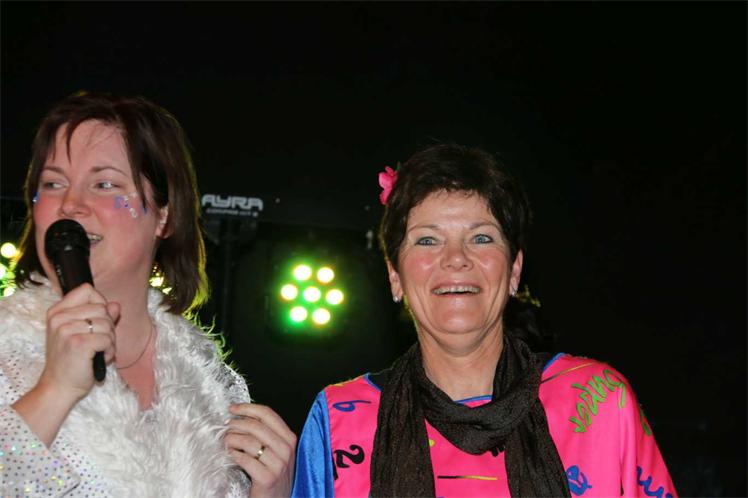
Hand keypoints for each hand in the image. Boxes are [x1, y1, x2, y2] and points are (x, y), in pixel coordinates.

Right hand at [38, 283, 118, 401]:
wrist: (60, 387)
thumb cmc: (72, 360)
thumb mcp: (82, 334)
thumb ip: (100, 316)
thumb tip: (116, 305)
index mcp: (57, 311)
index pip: (87, 290)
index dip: (100, 304)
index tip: (95, 321)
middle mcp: (59, 318)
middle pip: (102, 308)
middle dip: (108, 327)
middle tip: (97, 343)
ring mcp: (67, 330)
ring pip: (107, 324)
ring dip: (109, 341)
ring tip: (97, 352)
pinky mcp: (78, 343)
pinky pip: (108, 339)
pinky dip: (109, 351)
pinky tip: (99, 359)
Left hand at [225, 403, 296, 497]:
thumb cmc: (272, 474)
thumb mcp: (276, 451)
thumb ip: (265, 434)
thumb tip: (241, 416)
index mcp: (289, 438)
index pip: (268, 414)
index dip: (248, 408)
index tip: (233, 408)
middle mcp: (286, 449)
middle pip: (256, 426)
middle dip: (236, 424)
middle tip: (225, 427)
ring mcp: (279, 464)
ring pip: (249, 441)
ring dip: (232, 439)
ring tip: (225, 441)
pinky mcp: (268, 478)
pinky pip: (245, 459)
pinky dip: (233, 454)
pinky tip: (229, 454)